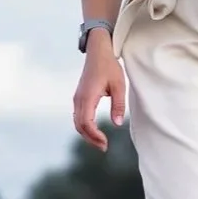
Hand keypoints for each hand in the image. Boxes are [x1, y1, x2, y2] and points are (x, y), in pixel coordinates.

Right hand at [72, 34, 125, 150]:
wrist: (98, 51)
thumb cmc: (109, 66)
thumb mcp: (119, 85)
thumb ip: (118, 105)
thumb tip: (118, 124)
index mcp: (88, 96)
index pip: (87, 123)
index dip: (95, 136)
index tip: (105, 143)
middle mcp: (79, 99)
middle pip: (80, 126)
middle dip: (91, 139)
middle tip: (104, 147)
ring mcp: (77, 98)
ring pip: (78, 122)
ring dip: (87, 134)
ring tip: (100, 142)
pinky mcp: (79, 97)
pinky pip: (79, 117)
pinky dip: (85, 127)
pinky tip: (95, 131)